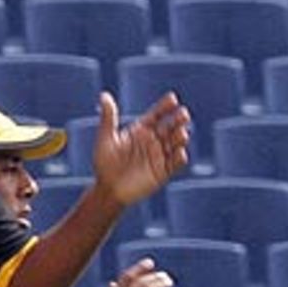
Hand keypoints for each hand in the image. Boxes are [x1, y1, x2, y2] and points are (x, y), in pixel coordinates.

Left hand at [92, 91, 190, 207]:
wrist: (107, 191)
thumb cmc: (104, 164)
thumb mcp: (105, 139)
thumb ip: (108, 118)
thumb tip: (104, 95)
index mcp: (141, 130)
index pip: (157, 114)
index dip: (165, 106)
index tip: (172, 99)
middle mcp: (153, 140)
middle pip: (171, 126)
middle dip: (179, 119)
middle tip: (183, 114)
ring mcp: (159, 155)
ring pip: (176, 142)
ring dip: (181, 137)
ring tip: (181, 134)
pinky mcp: (163, 172)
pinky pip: (176, 163)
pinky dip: (180, 158)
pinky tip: (180, 153)